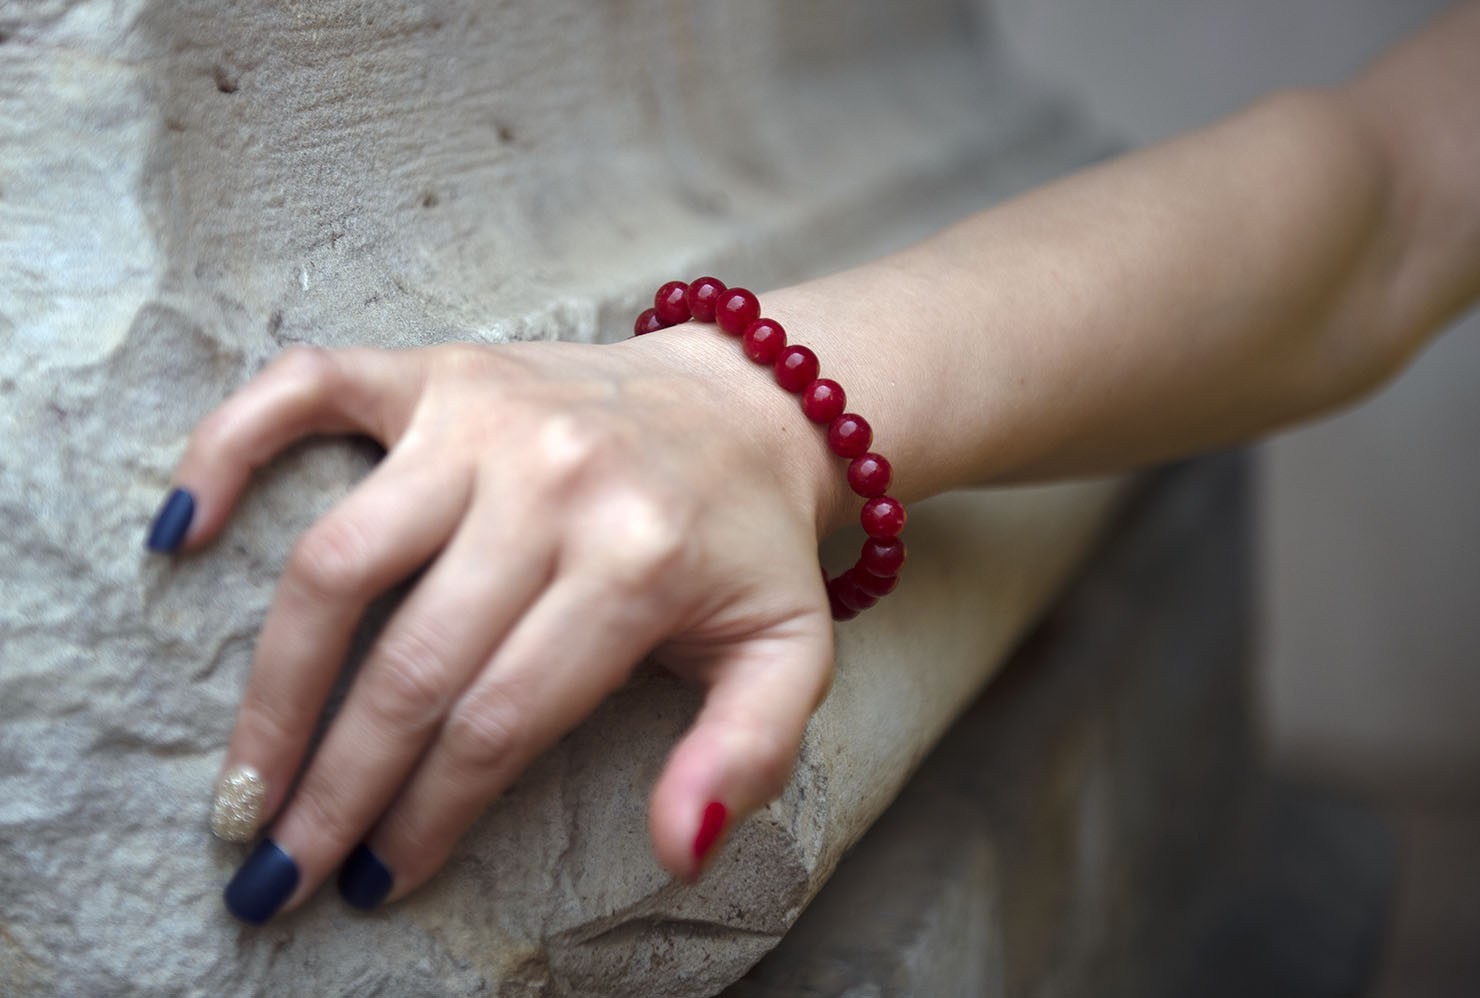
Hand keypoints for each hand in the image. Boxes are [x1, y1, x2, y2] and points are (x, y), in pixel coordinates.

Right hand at [157, 330, 835, 922]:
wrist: (750, 404)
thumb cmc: (748, 543)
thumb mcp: (790, 654)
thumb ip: (750, 750)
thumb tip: (681, 847)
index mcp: (636, 563)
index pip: (499, 720)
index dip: (428, 817)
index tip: (376, 881)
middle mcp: (548, 483)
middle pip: (410, 662)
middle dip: (334, 787)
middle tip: (274, 873)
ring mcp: (481, 416)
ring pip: (336, 561)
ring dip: (272, 685)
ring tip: (237, 784)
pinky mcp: (437, 370)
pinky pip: (303, 390)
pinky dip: (227, 449)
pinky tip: (180, 535)